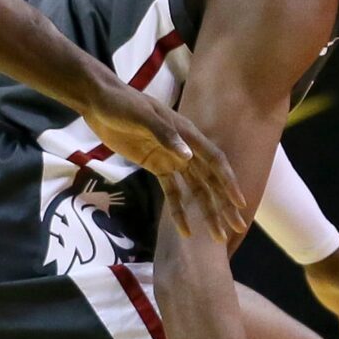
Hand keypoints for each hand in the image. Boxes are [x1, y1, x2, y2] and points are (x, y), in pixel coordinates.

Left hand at [80, 87, 247, 240]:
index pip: (215, 162)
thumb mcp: (142, 117)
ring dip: (207, 212)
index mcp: (188, 134)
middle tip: (236, 227)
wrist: (100, 102)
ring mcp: (172, 159)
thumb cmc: (123, 104)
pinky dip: (179, 211)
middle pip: (210, 181)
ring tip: (218, 236)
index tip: (239, 203)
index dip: (228, 182)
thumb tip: (188, 156)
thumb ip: (165, 135)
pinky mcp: (156, 166)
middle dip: (224, 205)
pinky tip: (186, 232)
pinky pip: (172, 193)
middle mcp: (186, 149)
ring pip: (196, 190)